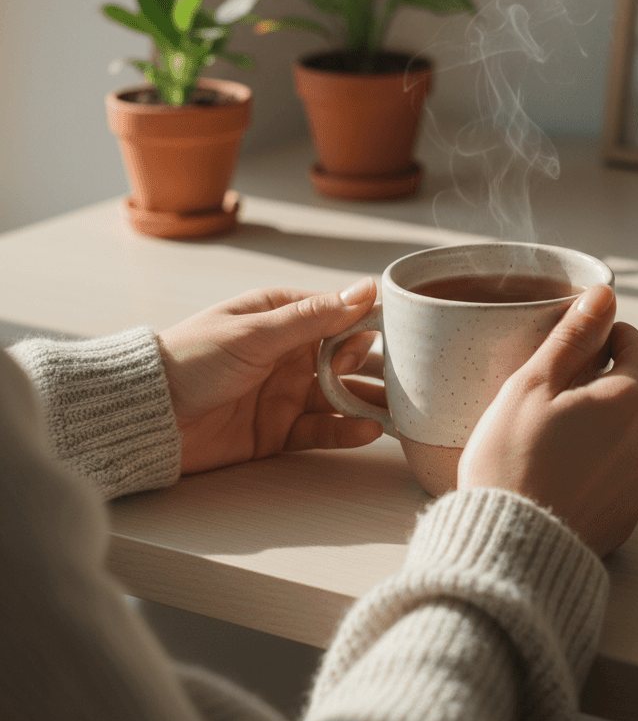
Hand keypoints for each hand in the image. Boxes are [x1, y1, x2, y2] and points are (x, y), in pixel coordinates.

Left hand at [158, 278, 384, 473]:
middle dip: (376, 367)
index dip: (367, 327)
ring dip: (369, 402)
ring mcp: (285, 392)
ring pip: (340, 397)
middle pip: (347, 359)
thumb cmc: (192, 359)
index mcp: (281, 317)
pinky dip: (346, 431)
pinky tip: (367, 431)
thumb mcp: (255, 333)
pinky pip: (322, 430)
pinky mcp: (278, 430)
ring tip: (400, 412)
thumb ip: (314, 317)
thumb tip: (365, 289)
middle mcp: (289, 353)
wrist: (147, 417)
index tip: (396, 338)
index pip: (338, 316)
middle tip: (406, 380)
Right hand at [458, 284, 637, 556]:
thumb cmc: (510, 461)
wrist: (508, 548)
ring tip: (556, 435)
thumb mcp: (533, 385)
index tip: (589, 341)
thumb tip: (603, 296)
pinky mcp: (631, 515)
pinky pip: (625, 472)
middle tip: (560, 390)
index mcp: (631, 401)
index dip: (618, 337)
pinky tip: (563, 471)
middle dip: (610, 381)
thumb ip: (574, 336)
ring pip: (634, 434)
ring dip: (607, 424)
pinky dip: (603, 462)